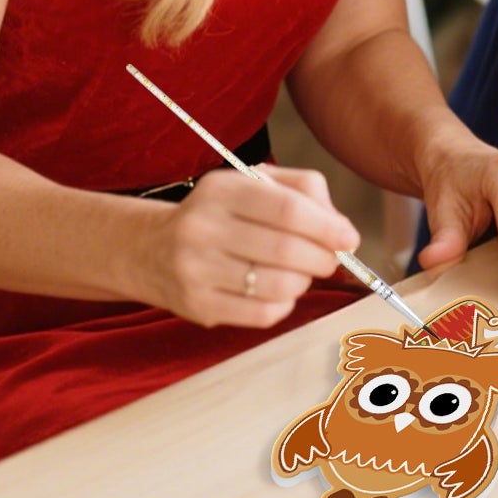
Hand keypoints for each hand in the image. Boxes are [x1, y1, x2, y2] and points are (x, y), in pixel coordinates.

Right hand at [144, 164, 359, 327]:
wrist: (149, 249)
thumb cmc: (221, 214)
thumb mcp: (253, 184)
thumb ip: (303, 191)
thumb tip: (341, 228)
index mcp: (221, 189)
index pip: (288, 209)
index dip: (328, 226)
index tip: (349, 237)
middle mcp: (202, 228)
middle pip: (286, 249)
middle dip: (322, 257)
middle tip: (331, 259)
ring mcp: (196, 270)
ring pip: (278, 285)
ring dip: (304, 282)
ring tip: (301, 273)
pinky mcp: (198, 306)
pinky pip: (263, 314)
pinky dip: (284, 304)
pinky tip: (278, 292)